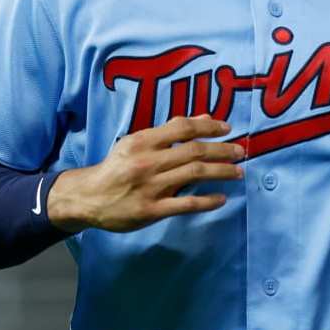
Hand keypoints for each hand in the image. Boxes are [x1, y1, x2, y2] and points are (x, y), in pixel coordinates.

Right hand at [46, 116, 245, 232]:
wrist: (89, 197)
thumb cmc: (116, 167)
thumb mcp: (137, 143)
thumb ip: (169, 132)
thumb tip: (204, 119)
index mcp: (143, 141)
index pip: (183, 128)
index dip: (209, 127)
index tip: (227, 129)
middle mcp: (148, 161)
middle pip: (194, 152)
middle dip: (222, 150)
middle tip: (241, 152)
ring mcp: (151, 187)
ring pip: (194, 175)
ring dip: (221, 172)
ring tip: (238, 172)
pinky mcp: (152, 210)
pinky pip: (186, 204)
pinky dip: (207, 201)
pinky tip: (222, 198)